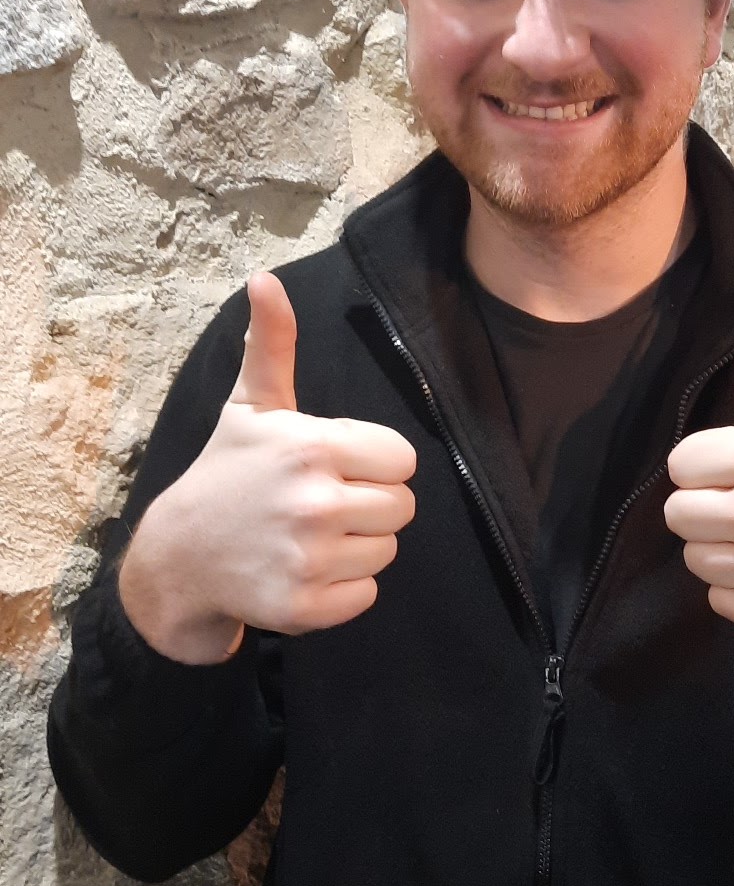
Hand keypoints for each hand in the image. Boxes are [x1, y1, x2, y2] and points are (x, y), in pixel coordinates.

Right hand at [119, 272, 416, 662]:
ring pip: (387, 551)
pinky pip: (367, 595)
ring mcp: (309, 558)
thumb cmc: (228, 472)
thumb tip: (265, 278)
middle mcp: (315, 503)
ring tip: (311, 536)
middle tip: (324, 504)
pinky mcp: (304, 606)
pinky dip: (343, 589)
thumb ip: (272, 344)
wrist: (180, 556)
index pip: (402, 459)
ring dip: (358, 546)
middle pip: (402, 507)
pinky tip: (305, 569)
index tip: (337, 467)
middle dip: (371, 505)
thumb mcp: (250, 405)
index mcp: (313, 447)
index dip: (374, 463)